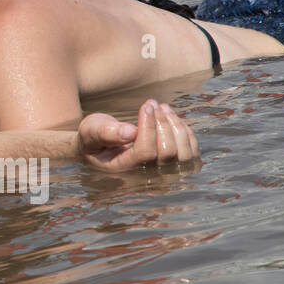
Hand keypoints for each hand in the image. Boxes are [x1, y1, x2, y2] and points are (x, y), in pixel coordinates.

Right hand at [78, 100, 199, 171]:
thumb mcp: (91, 132)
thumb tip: (129, 132)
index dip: (149, 127)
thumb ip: (105, 132)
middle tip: (153, 103)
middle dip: (163, 123)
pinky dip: (186, 134)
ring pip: (184, 155)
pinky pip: (192, 155)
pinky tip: (172, 119)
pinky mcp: (176, 170)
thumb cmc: (95, 139)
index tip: (146, 105)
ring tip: (163, 108)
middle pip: (168, 153)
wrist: (102, 150)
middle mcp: (146, 180)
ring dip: (176, 127)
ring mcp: (164, 177)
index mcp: (123, 171)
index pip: (145, 152)